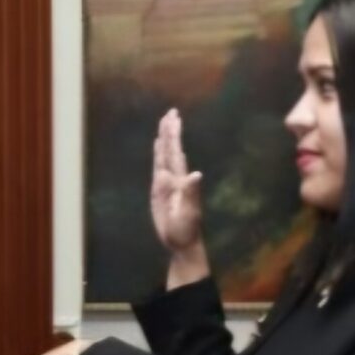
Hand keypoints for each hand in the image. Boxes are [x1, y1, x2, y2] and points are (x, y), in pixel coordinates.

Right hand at [150, 109, 205, 258]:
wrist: (181, 242)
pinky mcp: (159, 191)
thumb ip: (191, 193)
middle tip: (171, 112)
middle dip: (171, 131)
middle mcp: (175, 178)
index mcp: (181, 180)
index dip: (175, 135)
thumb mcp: (188, 213)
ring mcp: (167, 183)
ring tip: (164, 124)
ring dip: (165, 140)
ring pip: (165, 156)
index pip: (176, 152)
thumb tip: (196, 174)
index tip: (174, 117)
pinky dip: (158, 155)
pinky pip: (158, 167)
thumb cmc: (186, 230)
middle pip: (172, 149)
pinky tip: (158, 147)